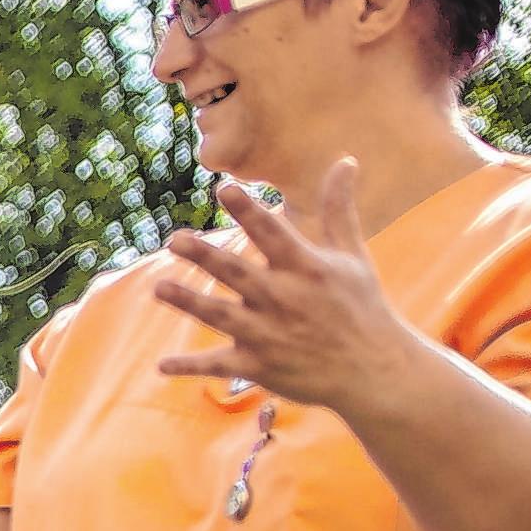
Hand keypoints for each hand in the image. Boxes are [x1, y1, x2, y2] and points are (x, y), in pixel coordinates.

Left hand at [151, 162, 412, 410]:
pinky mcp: (259, 366)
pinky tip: (161, 366)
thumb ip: (338, 210)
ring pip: (220, 316)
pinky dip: (190, 367)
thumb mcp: (352, 256)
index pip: (273, 233)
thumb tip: (346, 160)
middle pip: (237, 273)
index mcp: (307, 268)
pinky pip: (218, 366)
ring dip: (188, 302)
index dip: (248, 210)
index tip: (224, 188)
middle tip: (173, 239)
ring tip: (157, 287)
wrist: (373, 370)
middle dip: (204, 256)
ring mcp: (268, 335)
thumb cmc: (360, 307)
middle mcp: (284, 299)